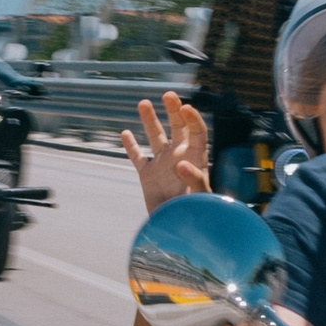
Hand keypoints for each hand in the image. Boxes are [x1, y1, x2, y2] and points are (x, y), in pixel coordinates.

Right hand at [121, 90, 211, 210]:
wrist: (179, 230)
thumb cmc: (197, 213)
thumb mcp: (200, 196)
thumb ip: (194, 179)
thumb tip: (180, 164)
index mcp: (196, 158)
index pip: (197, 132)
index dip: (193, 119)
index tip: (186, 108)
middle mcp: (180, 157)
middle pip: (178, 128)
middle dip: (174, 111)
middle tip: (168, 95)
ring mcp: (162, 165)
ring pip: (155, 137)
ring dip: (150, 120)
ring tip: (144, 103)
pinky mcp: (148, 176)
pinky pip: (138, 157)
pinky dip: (131, 146)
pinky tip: (125, 133)